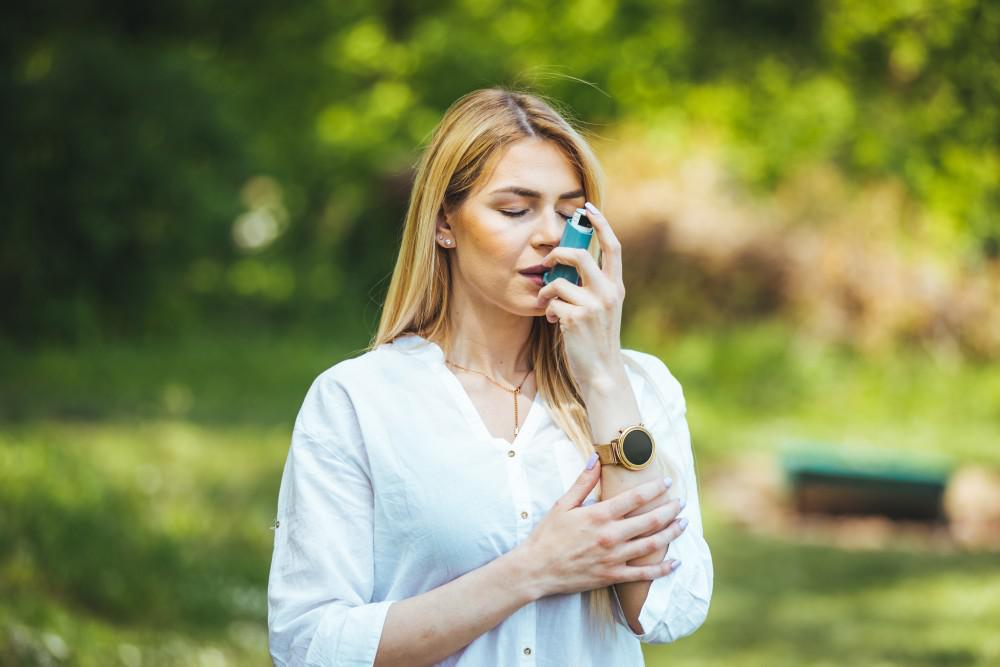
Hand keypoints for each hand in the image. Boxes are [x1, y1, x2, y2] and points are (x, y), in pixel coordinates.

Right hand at [517, 458, 686, 598]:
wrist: (536, 569)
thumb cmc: (547, 535)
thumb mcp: (562, 504)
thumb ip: (582, 482)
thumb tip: (596, 458)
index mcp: (599, 515)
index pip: (635, 498)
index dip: (655, 488)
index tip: (668, 482)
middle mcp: (611, 536)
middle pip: (650, 521)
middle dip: (670, 510)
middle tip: (682, 502)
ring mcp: (614, 558)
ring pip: (652, 545)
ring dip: (672, 533)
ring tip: (684, 524)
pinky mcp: (612, 576)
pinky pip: (644, 574)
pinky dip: (662, 569)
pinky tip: (675, 563)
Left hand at [537, 202, 625, 390]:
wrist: (601, 372)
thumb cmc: (595, 339)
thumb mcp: (602, 308)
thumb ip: (591, 286)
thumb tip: (566, 264)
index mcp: (616, 286)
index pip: (613, 246)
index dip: (601, 223)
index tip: (589, 207)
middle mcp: (608, 292)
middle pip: (580, 255)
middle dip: (557, 253)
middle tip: (547, 262)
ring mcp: (593, 305)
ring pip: (559, 280)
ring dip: (547, 291)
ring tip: (548, 302)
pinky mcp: (576, 319)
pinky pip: (552, 302)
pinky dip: (549, 311)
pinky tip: (555, 323)